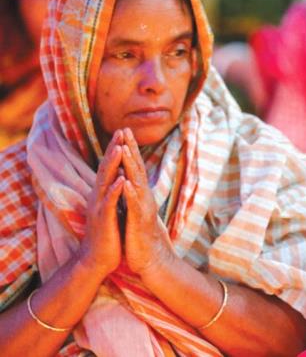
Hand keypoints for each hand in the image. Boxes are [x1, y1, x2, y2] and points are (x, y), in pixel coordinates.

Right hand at [78, 130, 124, 276]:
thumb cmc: (107, 235)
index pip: (109, 168)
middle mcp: (98, 197)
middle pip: (106, 168)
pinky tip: (120, 179)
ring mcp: (100, 207)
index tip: (123, 134)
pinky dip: (115, 190)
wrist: (96, 260)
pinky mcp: (103, 220)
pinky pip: (109, 202)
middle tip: (121, 131)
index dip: (115, 151)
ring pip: (106, 181)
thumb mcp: (111, 210)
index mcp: (103, 195)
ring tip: (120, 147)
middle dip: (114, 149)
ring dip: (112, 164)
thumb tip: (119, 179)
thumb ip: (114, 195)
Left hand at [120, 128, 175, 274]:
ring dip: (131, 166)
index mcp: (141, 197)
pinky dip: (130, 193)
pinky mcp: (140, 223)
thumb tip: (128, 185)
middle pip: (137, 170)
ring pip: (137, 183)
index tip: (123, 133)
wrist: (154, 263)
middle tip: (125, 130)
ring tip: (125, 149)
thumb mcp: (136, 215)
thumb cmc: (143, 240)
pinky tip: (125, 182)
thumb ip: (133, 200)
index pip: (134, 170)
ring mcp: (144, 210)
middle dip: (130, 150)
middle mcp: (144, 199)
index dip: (129, 151)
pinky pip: (134, 206)